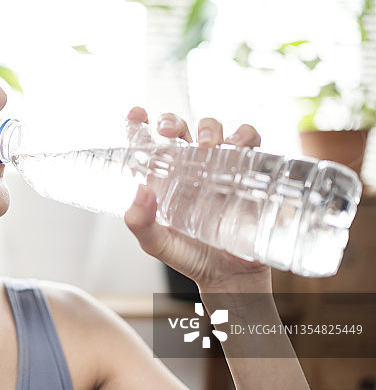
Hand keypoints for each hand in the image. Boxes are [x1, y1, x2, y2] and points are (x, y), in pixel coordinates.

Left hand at [123, 106, 270, 292]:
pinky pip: (252, 143)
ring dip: (211, 128)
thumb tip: (139, 191)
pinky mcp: (249, 173)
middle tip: (170, 132)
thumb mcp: (158, 244)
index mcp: (165, 178)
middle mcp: (191, 168)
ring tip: (208, 145)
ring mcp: (220, 168)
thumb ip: (141, 223)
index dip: (141, 123)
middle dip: (174, 121)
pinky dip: (247, 136)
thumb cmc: (191, 257)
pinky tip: (240, 146)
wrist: (231, 277)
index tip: (136, 112)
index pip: (150, 144)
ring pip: (215, 130)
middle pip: (181, 129)